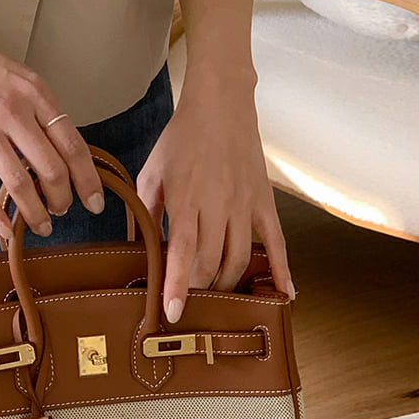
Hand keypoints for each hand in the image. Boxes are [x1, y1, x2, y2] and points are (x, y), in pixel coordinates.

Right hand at [0, 3, 106, 240]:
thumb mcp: (19, 76)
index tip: (94, 201)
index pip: (73, 145)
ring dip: (34, 213)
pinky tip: (3, 228)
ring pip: (20, 183)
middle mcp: (15, 111)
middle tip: (61, 212)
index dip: (88, 179)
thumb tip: (54, 153)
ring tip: (40, 226)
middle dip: (62, 200)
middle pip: (52, 169)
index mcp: (36, 93)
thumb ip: (38, 110)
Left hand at [135, 64, 296, 324]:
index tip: (171, 313)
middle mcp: (217, 206)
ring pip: (239, 260)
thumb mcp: (153, 170)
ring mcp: (244, 206)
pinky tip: (284, 294)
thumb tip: (134, 245)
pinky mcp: (265, 202)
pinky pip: (276, 243)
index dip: (176, 286)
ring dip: (226, 283)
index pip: (181, 251)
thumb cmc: (182, 137)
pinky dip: (281, 270)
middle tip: (188, 300)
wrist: (221, 105)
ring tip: (214, 294)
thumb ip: (143, 209)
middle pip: (210, 263)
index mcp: (186, 198)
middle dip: (197, 288)